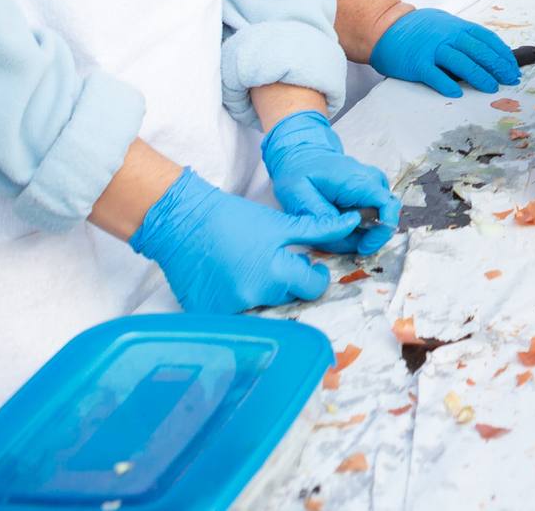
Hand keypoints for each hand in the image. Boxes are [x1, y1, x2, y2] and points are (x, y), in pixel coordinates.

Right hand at [128, 168, 357, 313]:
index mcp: (274, 274)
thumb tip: (353, 222)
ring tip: (251, 269)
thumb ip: (318, 229)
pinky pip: (235, 315)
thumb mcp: (280, 223)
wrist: (181, 222)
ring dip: (263, 293)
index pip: (312, 289)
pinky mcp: (207, 314)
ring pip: (262, 308)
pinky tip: (231, 279)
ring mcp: (228, 310)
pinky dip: (238, 301)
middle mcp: (252, 297)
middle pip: (288, 299)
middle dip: (288, 283)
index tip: (307, 266)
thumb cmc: (231, 219)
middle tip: (275, 263)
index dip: (315, 276)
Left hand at [258, 111, 398, 253]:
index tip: (363, 247)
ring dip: (361, 231)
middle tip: (340, 241)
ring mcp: (373, 184)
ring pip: (380, 217)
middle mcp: (372, 181)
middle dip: (366, 236)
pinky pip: (373, 213)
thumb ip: (322, 216)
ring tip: (335, 229)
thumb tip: (345, 231)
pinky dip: (359, 225)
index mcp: (358, 181)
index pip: (388, 207)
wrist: (300, 153)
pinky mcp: (369, 189)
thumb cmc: (297, 172)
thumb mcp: (299, 195)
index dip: (381, 232)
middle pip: (386, 216)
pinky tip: (339, 221)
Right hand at [369, 7, 519, 96]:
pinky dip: (447, 84)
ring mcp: (432, 49)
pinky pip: (435, 75)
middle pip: (478, 52)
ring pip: (462, 63)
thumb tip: (489, 53)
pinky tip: (458, 92)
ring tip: (491, 88)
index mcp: (457, 27)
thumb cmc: (418, 29)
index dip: (502, 54)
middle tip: (509, 79)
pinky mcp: (417, 63)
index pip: (486, 39)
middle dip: (497, 67)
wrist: (386, 27)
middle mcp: (447, 36)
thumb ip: (464, 37)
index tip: (512, 66)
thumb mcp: (445, 25)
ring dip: (479, 76)